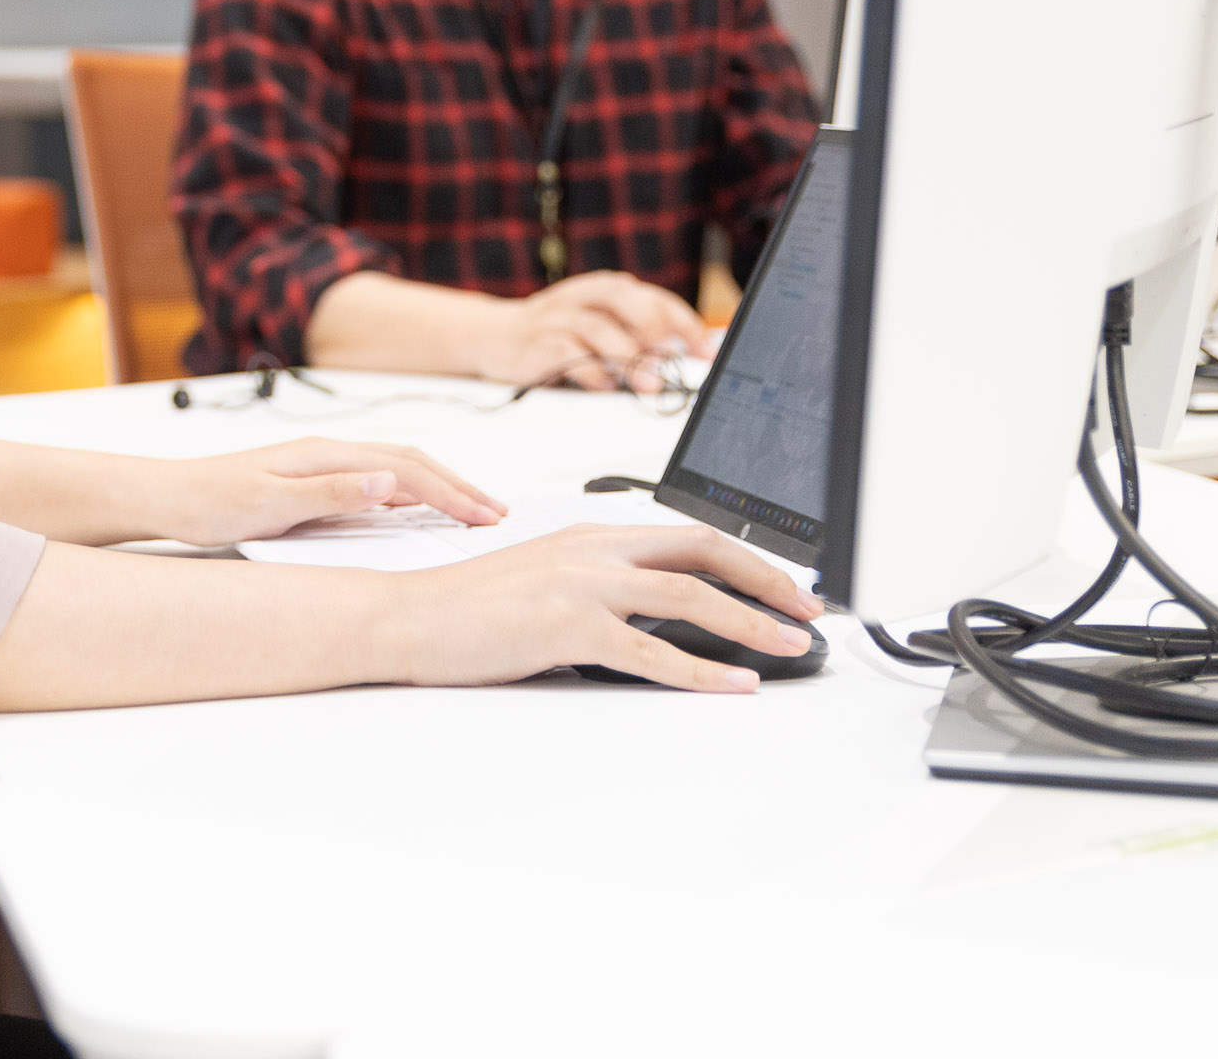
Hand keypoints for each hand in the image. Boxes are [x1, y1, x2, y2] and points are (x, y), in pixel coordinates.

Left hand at [149, 439, 503, 546]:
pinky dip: (411, 492)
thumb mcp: (271, 503)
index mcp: (325, 453)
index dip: (450, 493)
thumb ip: (331, 493)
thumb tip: (388, 480)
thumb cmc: (211, 502)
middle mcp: (328, 451)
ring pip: (398, 468)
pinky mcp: (315, 479)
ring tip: (473, 508)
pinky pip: (377, 480)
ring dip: (439, 486)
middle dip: (458, 485)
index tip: (485, 517)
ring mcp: (323, 463)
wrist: (168, 496)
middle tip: (498, 513)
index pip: (406, 469)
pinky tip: (420, 509)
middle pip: (411, 461)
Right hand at [384, 523, 816, 692]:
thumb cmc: (471, 609)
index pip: (688, 533)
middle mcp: (594, 549)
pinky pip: (652, 651)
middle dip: (766, 580)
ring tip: (790, 646)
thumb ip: (604, 591)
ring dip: (751, 623)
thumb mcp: (547, 583)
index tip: (782, 585)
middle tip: (807, 611)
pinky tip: (733, 684)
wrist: (410, 617)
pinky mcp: (568, 625)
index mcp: (592, 534)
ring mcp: (582, 584)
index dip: (746, 557)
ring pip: (689, 594)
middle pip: (703, 550)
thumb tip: (664, 622)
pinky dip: (702, 670)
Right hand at [473, 273, 710, 391]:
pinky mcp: (536, 343)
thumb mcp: (599, 326)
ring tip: (647, 384)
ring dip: (626, 357)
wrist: (492, 336)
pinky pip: (565, 352)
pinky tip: (604, 386)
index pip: (654, 298)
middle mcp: (583, 297)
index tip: (705, 353)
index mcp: (606, 290)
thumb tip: (680, 360)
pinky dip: (589, 370)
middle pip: (624, 299)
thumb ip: (634, 336)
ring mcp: (557, 317)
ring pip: (596, 327)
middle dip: (652, 331)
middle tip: (669, 362)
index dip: (685, 324)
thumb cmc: (558, 334)